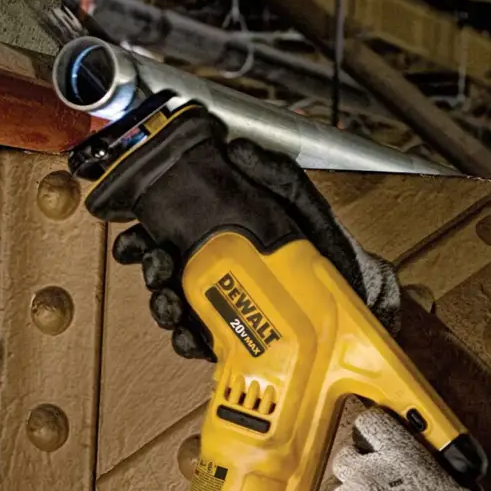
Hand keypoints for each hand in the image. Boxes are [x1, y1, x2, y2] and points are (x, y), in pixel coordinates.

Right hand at [113, 135, 399, 359]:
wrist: (357, 296)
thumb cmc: (326, 248)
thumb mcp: (302, 203)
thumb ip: (274, 175)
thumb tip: (238, 148)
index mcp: (219, 238)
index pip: (166, 235)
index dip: (140, 238)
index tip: (133, 239)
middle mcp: (213, 272)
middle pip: (161, 273)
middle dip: (149, 271)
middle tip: (158, 267)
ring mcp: (222, 306)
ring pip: (174, 308)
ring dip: (163, 307)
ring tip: (171, 304)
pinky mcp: (235, 337)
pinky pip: (200, 343)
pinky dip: (187, 342)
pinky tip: (190, 337)